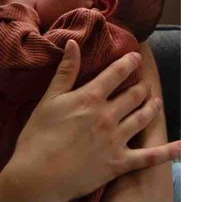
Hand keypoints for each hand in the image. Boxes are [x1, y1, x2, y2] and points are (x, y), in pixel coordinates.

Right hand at [0, 41, 180, 201]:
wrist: (38, 175)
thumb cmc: (39, 135)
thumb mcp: (50, 98)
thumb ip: (66, 70)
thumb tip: (74, 43)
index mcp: (90, 98)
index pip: (116, 74)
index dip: (128, 62)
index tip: (136, 55)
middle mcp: (108, 116)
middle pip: (133, 96)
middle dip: (141, 86)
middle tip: (144, 81)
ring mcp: (116, 141)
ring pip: (142, 119)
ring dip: (152, 108)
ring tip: (155, 101)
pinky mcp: (119, 164)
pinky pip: (149, 157)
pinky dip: (167, 151)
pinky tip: (181, 145)